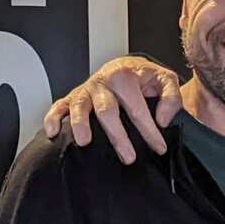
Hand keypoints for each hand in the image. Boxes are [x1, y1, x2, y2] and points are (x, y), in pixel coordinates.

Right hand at [42, 56, 181, 163]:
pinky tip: (53, 132)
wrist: (124, 66)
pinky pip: (58, 106)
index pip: (138, 108)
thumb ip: (171, 97)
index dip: (149, 130)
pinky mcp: (72, 96)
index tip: (158, 147)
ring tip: (85, 143)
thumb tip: (162, 119)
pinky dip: (53, 118)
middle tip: (128, 156)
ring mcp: (86, 89)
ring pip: (80, 107)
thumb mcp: (165, 80)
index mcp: (126, 76)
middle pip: (108, 111)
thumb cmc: (144, 77)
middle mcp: (103, 81)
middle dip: (118, 136)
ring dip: (80, 125)